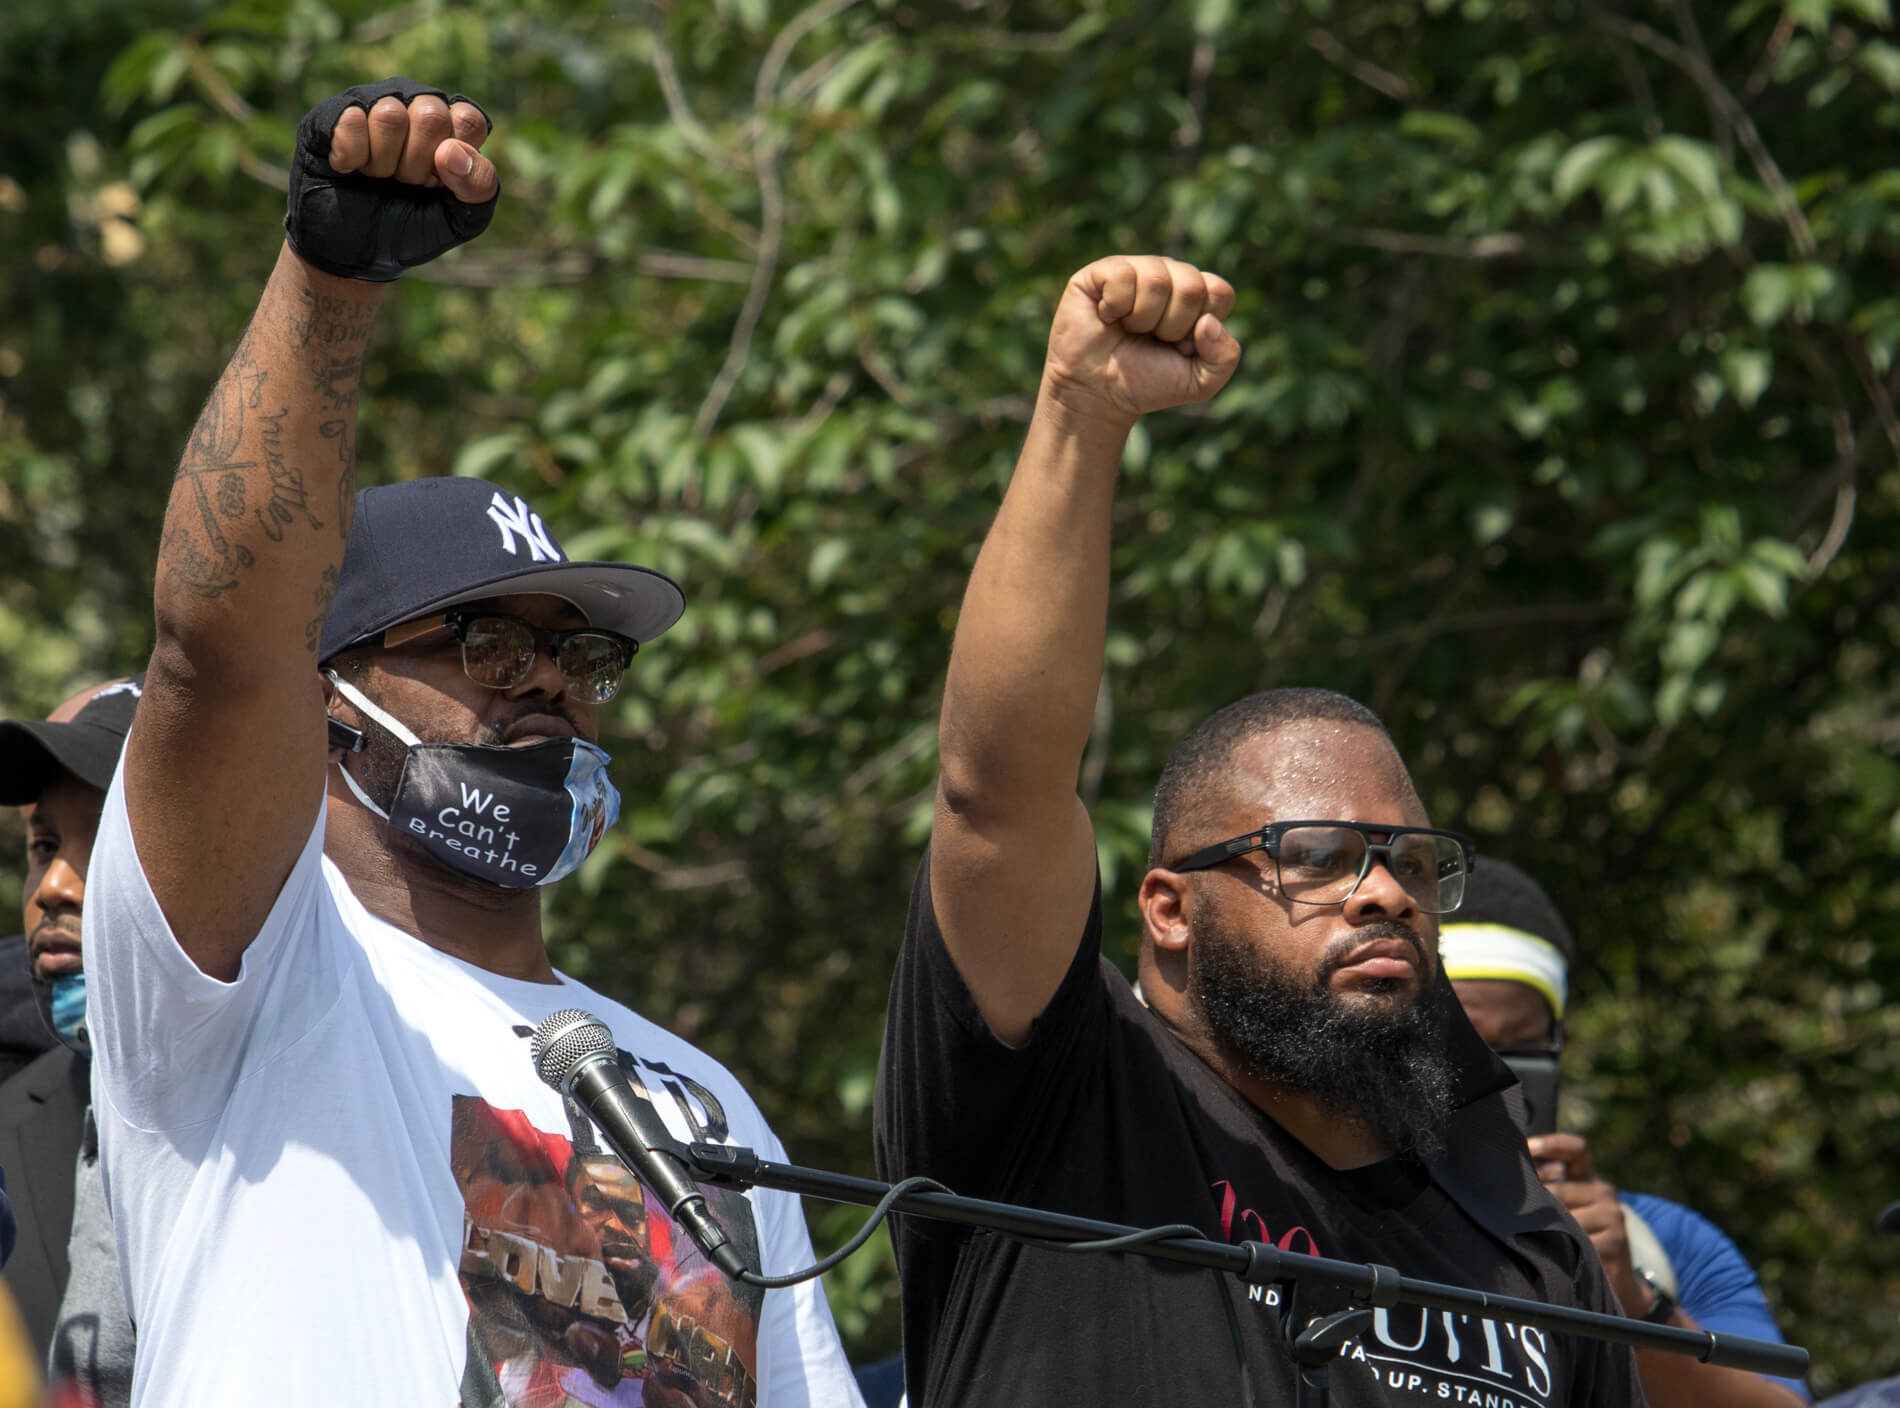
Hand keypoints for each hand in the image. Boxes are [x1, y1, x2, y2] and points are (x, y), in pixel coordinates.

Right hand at [286, 78, 499, 281]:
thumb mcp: (460, 219)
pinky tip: (346, 167)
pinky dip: (351, 157)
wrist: (353, 252)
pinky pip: (351, 119)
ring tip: (376, 175)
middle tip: (404, 182)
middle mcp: (415, 104)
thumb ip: (479, 186)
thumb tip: (452, 150)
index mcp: (453, 125)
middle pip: (431, 115)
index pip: (469, 119)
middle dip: (417, 164)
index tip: (439, 183)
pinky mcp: (332, 112)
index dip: (455, 161)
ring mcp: (373, 103)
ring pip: (390, 114)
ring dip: (383, 162)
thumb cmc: (411, 227)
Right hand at [1040, 255, 1240, 426]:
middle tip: (1151, 339)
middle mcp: (1169, 275)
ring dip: (1142, 319)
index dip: (1200, 326)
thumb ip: (1225, 357)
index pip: (1219, 292)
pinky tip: (1107, 316)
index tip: (1180, 346)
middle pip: (1191, 286)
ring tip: (1128, 329)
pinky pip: (1123, 275)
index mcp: (1196, 295)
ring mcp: (1137, 269)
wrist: (1098, 394)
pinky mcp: (1102, 272)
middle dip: (1172, 326)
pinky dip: (1115, 307)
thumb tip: (1208, 322)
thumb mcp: (1200, 382)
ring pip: (1157, 280)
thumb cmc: (1147, 383)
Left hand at [1528, 1132, 1648, 1314]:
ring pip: (1565, 1216)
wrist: (1614, 1278)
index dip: (1551, 1145)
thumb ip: (1545, 1187)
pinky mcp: (1615, 1242)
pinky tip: (1551, 1255)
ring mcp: (1612, 1216)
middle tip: (1510, 1211)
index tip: (1526, 1147)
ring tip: (1528, 1238)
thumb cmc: (1577, 1236)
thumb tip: (1503, 1174)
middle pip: (1558, 1188)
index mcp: (1588, 1178)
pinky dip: (1559, 1248)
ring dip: (1543, 1228)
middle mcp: (1603, 1192)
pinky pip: (1576, 1240)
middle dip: (1534, 1201)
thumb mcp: (1564, 1207)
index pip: (1575, 1150)